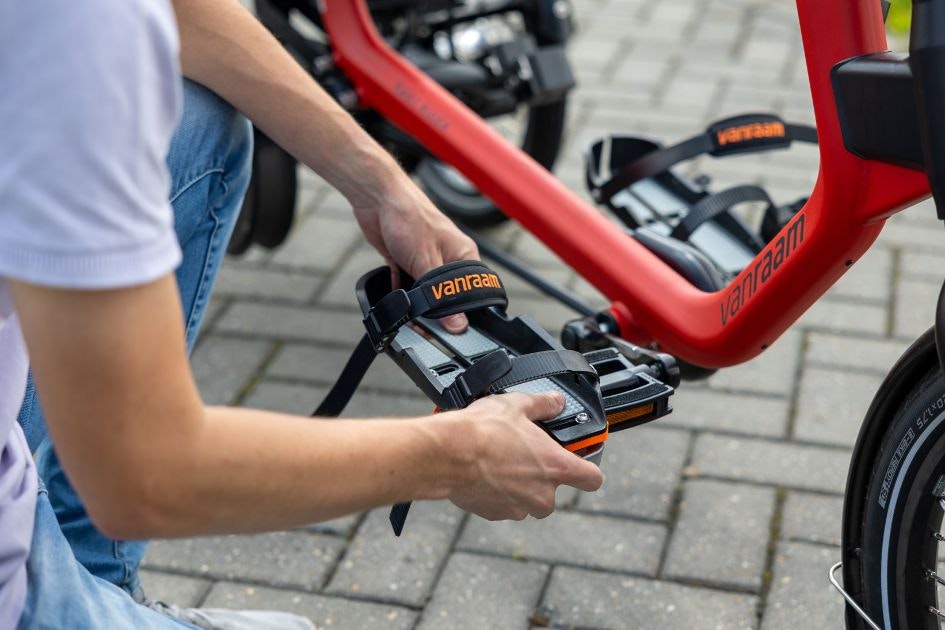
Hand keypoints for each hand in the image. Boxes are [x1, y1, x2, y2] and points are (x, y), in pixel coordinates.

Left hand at [351, 176, 478, 332]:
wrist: (378, 198)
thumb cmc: (409, 217)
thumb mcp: (427, 262)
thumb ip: (440, 294)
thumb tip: (458, 323)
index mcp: (462, 255)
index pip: (470, 291)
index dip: (462, 312)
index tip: (452, 331)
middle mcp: (446, 257)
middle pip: (446, 294)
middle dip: (436, 311)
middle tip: (427, 328)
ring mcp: (425, 258)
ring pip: (424, 290)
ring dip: (416, 302)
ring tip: (410, 318)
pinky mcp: (404, 258)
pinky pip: (406, 283)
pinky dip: (401, 293)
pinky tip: (397, 303)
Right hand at [443, 392, 603, 520]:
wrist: (447, 454)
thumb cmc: (483, 431)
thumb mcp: (518, 405)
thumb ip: (543, 405)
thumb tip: (556, 402)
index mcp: (556, 467)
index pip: (593, 479)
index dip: (588, 470)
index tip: (579, 461)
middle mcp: (542, 494)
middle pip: (554, 493)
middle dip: (542, 478)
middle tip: (525, 456)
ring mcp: (518, 507)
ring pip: (527, 502)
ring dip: (519, 487)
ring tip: (501, 462)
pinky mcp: (494, 514)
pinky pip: (504, 506)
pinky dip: (498, 493)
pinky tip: (485, 473)